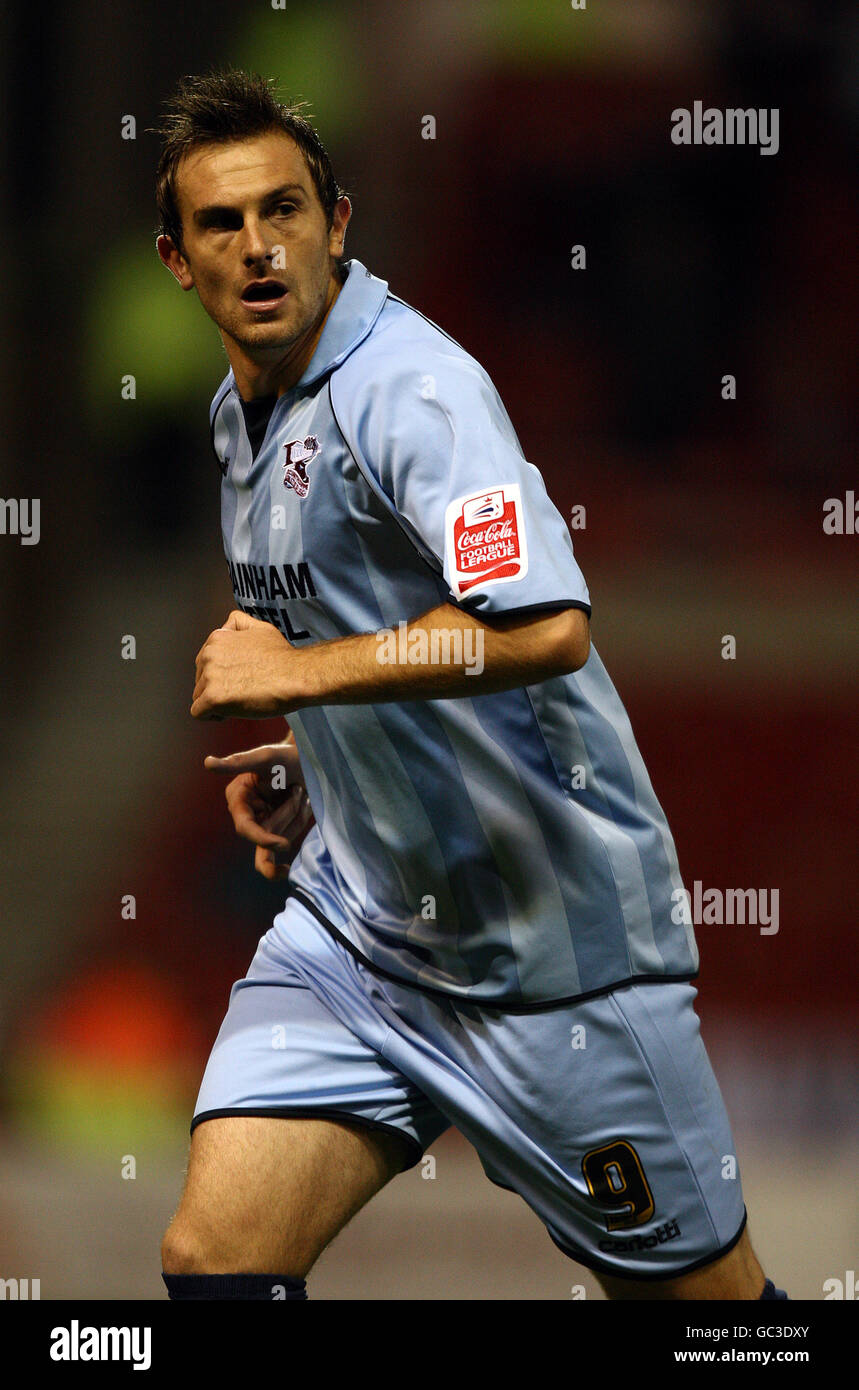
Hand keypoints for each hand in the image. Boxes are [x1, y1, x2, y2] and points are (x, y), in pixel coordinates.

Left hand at [191, 610, 301, 719]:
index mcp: (217, 639)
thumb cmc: (283, 657)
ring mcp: (209, 677)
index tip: (237, 679)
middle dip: (216, 688)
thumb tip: (228, 626)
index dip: (221, 674)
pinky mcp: (213, 698)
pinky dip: (212, 716)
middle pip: (200, 679)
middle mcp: (209, 655)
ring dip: (216, 702)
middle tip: (241, 691)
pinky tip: (230, 712)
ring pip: (199, 696)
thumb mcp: (260, 628)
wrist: (296, 676)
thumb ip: (239, 625)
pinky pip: (198, 713)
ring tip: (239, 702)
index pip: (205, 662)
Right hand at [205, 740, 314, 880]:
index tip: (284, 844)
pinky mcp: (277, 825)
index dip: (263, 839)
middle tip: (296, 806)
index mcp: (237, 798)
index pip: (245, 828)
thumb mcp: (265, 758)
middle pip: (266, 835)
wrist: (307, 758)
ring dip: (297, 814)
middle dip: (287, 816)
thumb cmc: (286, 755)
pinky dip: (300, 818)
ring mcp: (262, 820)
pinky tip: (303, 800)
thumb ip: (237, 762)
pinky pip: (290, 833)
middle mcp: (246, 813)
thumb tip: (208, 763)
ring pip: (281, 835)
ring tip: (300, 790)